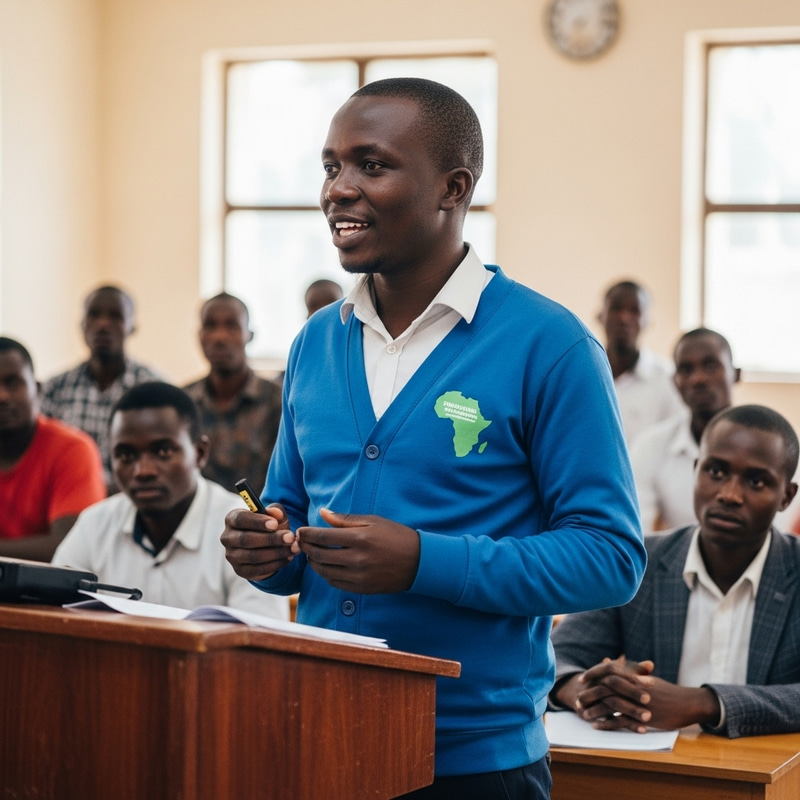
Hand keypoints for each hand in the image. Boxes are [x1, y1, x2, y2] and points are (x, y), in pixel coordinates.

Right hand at [221, 504, 296, 581]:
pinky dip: (275, 564)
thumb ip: (276, 511)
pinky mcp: (240, 570)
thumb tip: (276, 513)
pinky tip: (288, 558)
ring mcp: (232, 556)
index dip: (257, 522)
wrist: (267, 546)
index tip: (275, 524)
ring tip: (293, 548)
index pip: (240, 519)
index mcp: (232, 519)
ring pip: (253, 556)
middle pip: (246, 539)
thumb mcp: (274, 516)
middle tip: (290, 537)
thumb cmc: (269, 526)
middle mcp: (228, 537)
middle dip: (271, 539)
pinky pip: (258, 569)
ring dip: (276, 553)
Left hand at [296, 508, 419, 593]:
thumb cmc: (395, 536)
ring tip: (312, 553)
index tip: (301, 530)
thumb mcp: (373, 521)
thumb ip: (345, 519)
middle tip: (302, 542)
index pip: (323, 536)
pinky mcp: (361, 589)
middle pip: (319, 555)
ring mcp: (358, 576)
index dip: (308, 533)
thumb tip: (322, 513)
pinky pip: (334, 583)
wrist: (418, 562)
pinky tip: (325, 566)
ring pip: (324, 571)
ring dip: (313, 562)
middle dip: (306, 547)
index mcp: (360, 538)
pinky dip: (325, 574)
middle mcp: (357, 559)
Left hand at [556, 656, 721, 731]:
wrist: (687, 703)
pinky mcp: (644, 718)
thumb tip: (610, 662)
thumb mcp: (647, 678)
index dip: (593, 674)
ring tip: (583, 714)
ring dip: (595, 710)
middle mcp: (635, 687)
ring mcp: (639, 703)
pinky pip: (621, 722)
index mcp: (634, 676)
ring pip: (610, 705)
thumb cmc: (666, 691)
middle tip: (578, 700)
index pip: (608, 671)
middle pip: (605, 688)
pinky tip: (597, 726)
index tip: (582, 679)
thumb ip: (627, 672)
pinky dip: (607, 724)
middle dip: (589, 693)